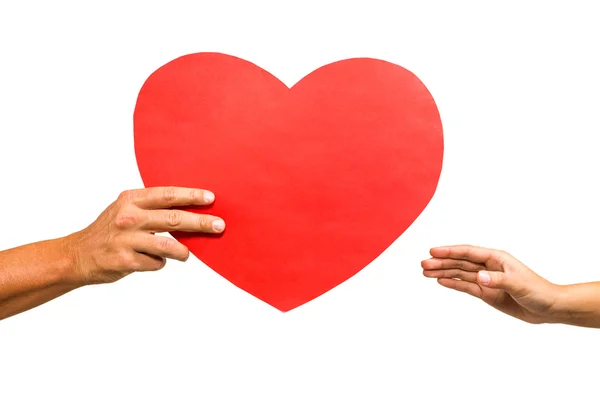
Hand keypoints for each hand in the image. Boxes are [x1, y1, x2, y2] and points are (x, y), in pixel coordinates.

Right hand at [67, 187, 224, 284]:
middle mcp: (128, 217)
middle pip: (174, 219)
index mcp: (131, 200)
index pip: (168, 195)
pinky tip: (150, 261)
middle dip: (200, 222)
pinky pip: (156, 263)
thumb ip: (152, 207)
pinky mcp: (125, 261)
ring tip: (186, 254)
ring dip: (183, 251)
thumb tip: (191, 209)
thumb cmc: (110, 230)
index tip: (211, 198)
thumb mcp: (126, 209)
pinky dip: (158, 263)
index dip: (191, 196)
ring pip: (168, 245)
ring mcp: (126, 239)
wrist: (77, 255)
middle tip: (219, 226)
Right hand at [421, 245, 559, 323]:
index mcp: (496, 258)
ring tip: (425, 272)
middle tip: (423, 264)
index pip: (468, 252)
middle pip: (460, 262)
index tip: (433, 251)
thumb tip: (479, 276)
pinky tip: (440, 281)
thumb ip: (498, 279)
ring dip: (443, 272)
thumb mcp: (519, 284)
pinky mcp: (487, 292)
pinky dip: (452, 283)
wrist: (549, 308)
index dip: (450, 251)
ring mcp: (486, 279)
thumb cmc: (538, 291)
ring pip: (460, 273)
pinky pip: (465, 286)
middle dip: (441, 262)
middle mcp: (489, 266)